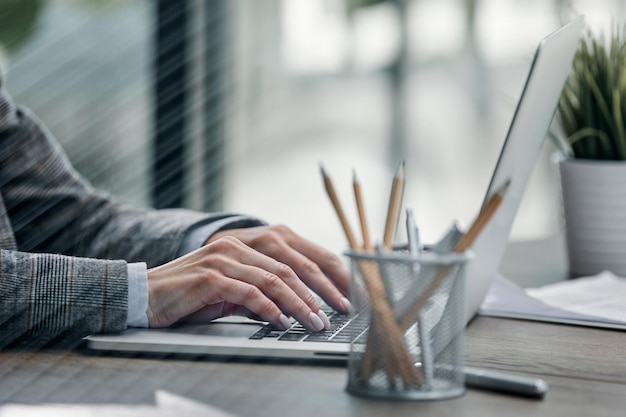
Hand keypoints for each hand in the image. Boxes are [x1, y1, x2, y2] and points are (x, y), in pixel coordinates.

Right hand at [146, 226, 350, 330]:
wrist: (148, 294)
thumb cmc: (194, 293)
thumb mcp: (236, 286)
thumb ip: (265, 287)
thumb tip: (301, 303)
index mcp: (252, 241)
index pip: (301, 251)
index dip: (328, 271)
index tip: (347, 292)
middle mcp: (241, 243)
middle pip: (294, 264)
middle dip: (322, 290)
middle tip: (339, 311)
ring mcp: (225, 257)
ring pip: (276, 278)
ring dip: (300, 303)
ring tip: (315, 322)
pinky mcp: (210, 276)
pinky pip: (250, 292)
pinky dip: (270, 308)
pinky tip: (282, 322)